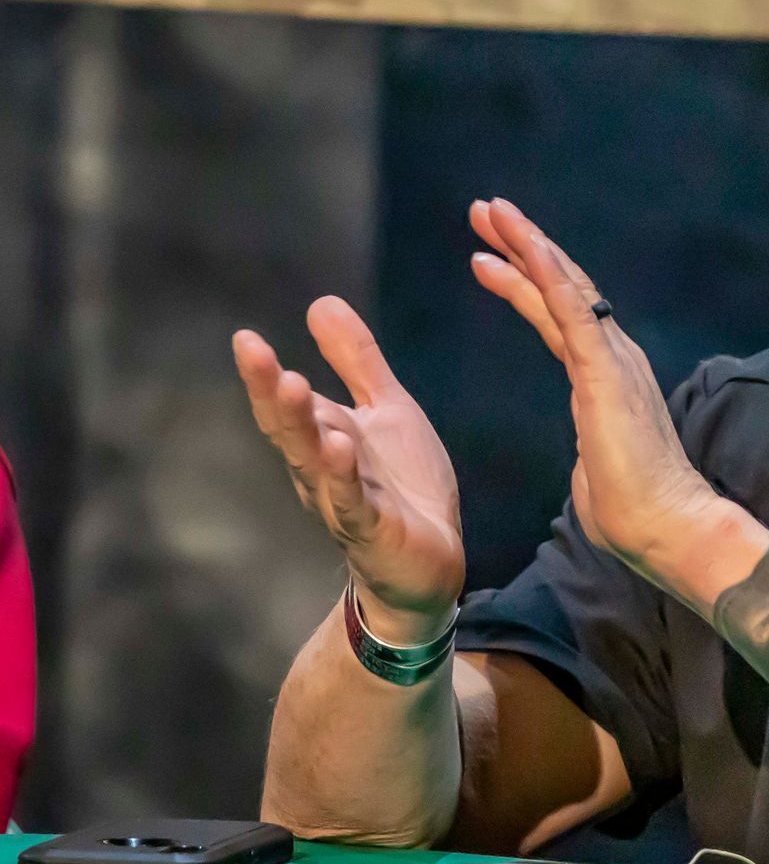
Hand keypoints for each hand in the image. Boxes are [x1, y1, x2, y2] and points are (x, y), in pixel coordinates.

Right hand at [233, 298, 463, 642]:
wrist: (429, 561)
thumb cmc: (402, 485)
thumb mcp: (386, 410)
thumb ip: (356, 361)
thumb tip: (320, 302)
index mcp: (323, 438)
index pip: (285, 405)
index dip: (263, 375)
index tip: (245, 337)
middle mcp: (321, 471)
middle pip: (290, 429)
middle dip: (271, 392)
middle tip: (254, 353)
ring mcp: (344, 502)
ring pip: (314, 462)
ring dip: (302, 426)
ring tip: (291, 385)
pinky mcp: (374, 530)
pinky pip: (353, 502)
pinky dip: (343, 476)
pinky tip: (338, 447)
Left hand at [468, 198, 720, 567]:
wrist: (666, 529)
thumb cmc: (633, 513)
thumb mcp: (597, 468)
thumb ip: (591, 450)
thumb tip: (588, 461)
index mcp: (607, 378)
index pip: (562, 316)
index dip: (526, 281)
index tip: (491, 257)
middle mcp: (614, 357)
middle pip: (562, 287)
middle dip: (521, 246)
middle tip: (486, 211)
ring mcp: (612, 359)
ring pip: (564, 285)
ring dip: (526, 244)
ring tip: (490, 211)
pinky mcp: (605, 370)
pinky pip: (571, 307)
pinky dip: (545, 269)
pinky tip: (521, 241)